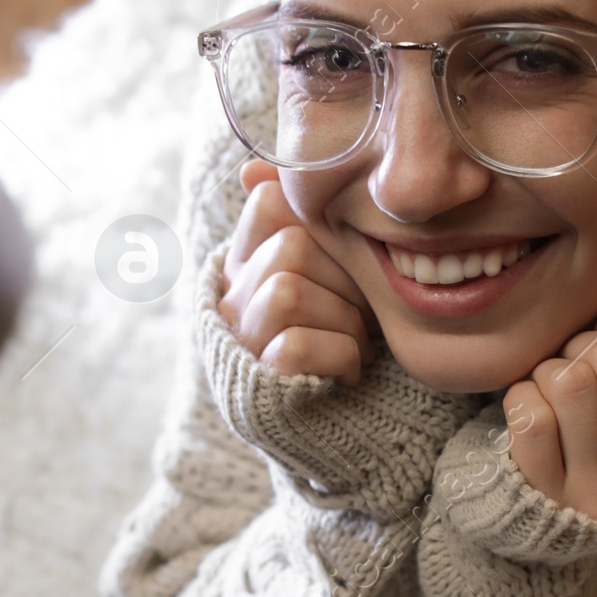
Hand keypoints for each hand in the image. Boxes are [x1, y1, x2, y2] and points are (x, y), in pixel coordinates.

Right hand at [217, 162, 376, 385]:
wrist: (336, 426)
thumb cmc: (337, 338)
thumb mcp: (327, 278)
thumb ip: (305, 227)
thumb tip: (253, 170)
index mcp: (248, 260)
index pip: (269, 203)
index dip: (316, 220)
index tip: (344, 262)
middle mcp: (232, 295)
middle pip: (289, 247)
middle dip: (344, 280)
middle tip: (364, 312)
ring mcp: (240, 337)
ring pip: (286, 290)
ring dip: (345, 320)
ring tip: (358, 344)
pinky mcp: (258, 379)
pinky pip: (294, 344)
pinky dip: (340, 356)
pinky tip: (349, 372)